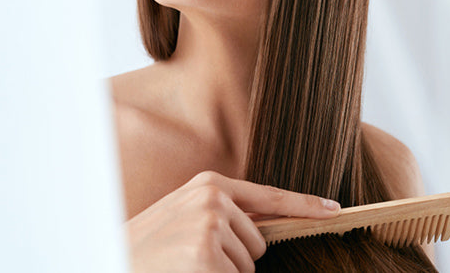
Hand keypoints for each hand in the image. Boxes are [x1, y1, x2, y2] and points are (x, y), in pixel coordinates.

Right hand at [125, 170, 340, 272]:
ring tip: (188, 262)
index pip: (269, 196)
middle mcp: (213, 200)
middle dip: (236, 255)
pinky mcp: (206, 256)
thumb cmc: (153, 242)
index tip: (333, 209)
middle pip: (259, 242)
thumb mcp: (186, 214)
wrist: (115, 256)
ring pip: (248, 265)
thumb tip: (263, 229)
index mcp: (209, 185)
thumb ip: (224, 212)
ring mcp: (211, 226)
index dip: (305, 205)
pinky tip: (189, 271)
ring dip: (224, 271)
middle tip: (194, 255)